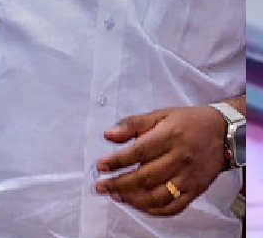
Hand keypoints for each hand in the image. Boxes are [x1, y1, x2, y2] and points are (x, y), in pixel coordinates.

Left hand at [94, 106, 226, 215]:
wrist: (224, 133)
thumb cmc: (188, 123)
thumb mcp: (159, 115)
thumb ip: (132, 124)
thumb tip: (108, 135)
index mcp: (169, 136)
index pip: (138, 152)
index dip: (117, 161)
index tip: (100, 166)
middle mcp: (180, 159)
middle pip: (145, 177)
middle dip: (118, 184)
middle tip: (100, 186)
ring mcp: (189, 177)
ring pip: (158, 196)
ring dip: (133, 199)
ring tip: (115, 196)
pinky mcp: (196, 190)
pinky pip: (174, 207)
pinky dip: (153, 210)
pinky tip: (137, 204)